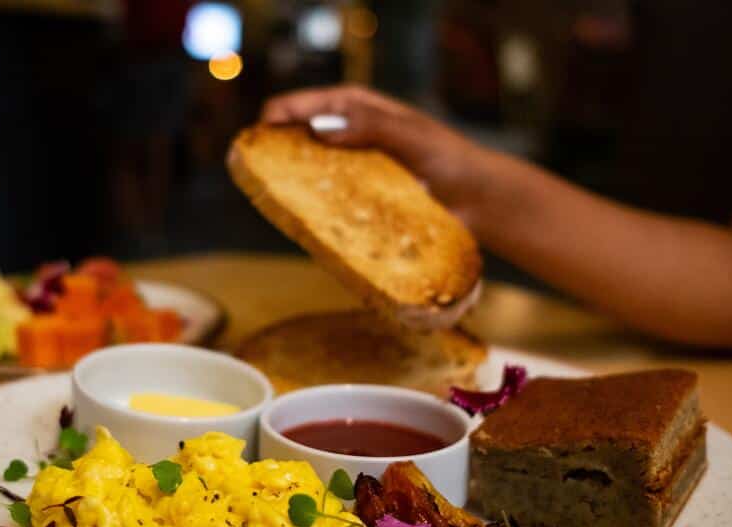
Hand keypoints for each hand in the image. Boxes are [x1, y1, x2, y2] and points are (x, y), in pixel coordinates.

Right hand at [260, 85, 494, 217]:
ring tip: (271, 193)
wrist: (475, 198)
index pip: (309, 104)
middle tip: (255, 165)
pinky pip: (327, 199)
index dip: (280, 114)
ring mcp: (353, 168)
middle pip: (301, 137)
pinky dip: (312, 206)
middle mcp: (349, 135)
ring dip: (292, 181)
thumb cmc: (447, 158)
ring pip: (310, 170)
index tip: (261, 128)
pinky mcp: (359, 197)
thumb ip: (368, 127)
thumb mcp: (408, 135)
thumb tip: (320, 131)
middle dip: (276, 149)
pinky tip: (300, 218)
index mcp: (357, 108)